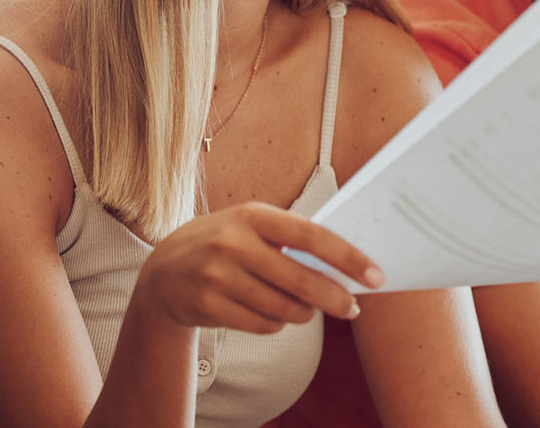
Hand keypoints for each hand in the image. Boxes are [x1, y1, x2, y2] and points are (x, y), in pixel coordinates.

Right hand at [133, 201, 384, 334]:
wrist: (165, 270)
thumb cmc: (226, 245)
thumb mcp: (252, 227)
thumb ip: (293, 240)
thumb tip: (347, 265)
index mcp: (253, 215)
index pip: (311, 235)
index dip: (347, 257)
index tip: (374, 275)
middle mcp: (233, 242)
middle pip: (300, 279)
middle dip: (334, 298)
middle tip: (353, 307)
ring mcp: (217, 275)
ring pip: (284, 308)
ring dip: (304, 313)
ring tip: (307, 308)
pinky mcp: (208, 305)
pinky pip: (263, 325)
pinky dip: (277, 324)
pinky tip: (274, 313)